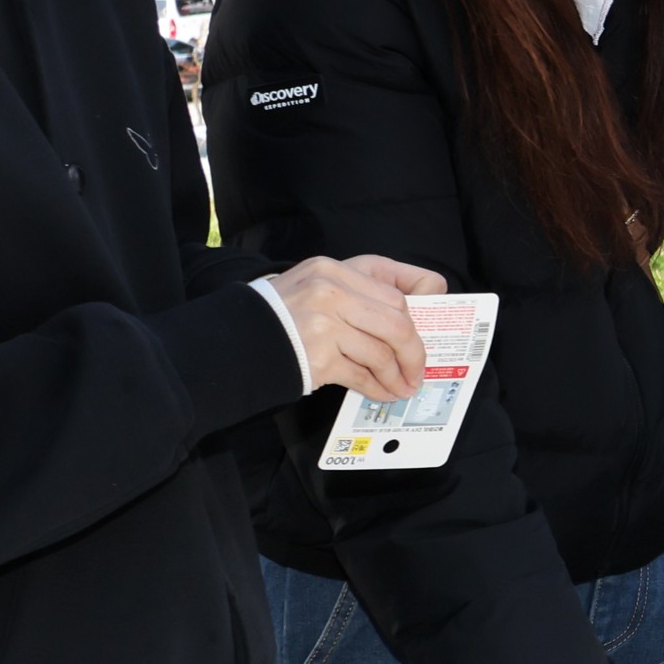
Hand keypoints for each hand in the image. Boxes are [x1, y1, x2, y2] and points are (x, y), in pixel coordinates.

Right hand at [274, 255, 444, 400]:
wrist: (236, 338)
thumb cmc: (285, 313)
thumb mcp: (320, 284)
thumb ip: (363, 292)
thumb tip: (421, 310)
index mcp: (334, 269)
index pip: (396, 291)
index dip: (421, 316)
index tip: (428, 333)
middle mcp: (329, 291)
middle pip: (397, 323)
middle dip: (415, 353)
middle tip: (419, 371)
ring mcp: (322, 324)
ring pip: (382, 353)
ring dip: (398, 376)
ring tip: (403, 387)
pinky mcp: (317, 357)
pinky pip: (361, 375)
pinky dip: (377, 388)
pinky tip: (382, 393)